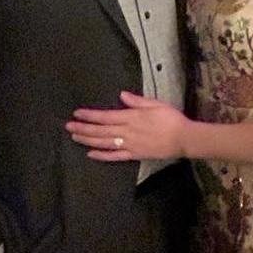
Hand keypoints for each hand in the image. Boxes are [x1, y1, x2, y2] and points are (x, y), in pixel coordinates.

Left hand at [68, 92, 190, 161]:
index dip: (90, 116)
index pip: (105, 116)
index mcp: (131, 117)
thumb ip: (137, 101)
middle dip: (83, 128)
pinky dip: (102, 155)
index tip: (77, 113)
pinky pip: (115, 156)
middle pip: (101, 130)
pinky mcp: (135, 155)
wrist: (183, 138)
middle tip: (68, 127)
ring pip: (104, 143)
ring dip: (88, 140)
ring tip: (75, 137)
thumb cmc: (171, 119)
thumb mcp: (155, 104)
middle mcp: (127, 132)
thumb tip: (122, 95)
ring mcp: (130, 145)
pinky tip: (91, 154)